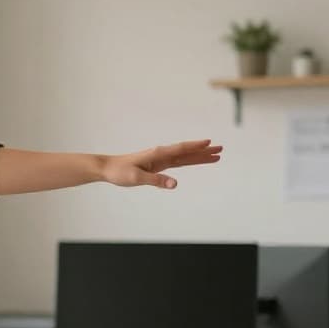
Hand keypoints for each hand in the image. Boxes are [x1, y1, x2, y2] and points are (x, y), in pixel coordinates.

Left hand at [101, 139, 221, 188]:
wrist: (107, 168)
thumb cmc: (120, 172)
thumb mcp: (137, 178)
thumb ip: (157, 180)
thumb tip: (175, 184)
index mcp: (157, 154)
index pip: (180, 149)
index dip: (195, 146)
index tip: (210, 142)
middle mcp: (161, 155)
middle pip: (187, 152)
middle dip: (204, 151)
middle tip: (221, 150)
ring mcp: (160, 160)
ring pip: (184, 157)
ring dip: (199, 156)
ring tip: (215, 155)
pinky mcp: (157, 165)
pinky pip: (177, 163)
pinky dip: (188, 161)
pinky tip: (196, 161)